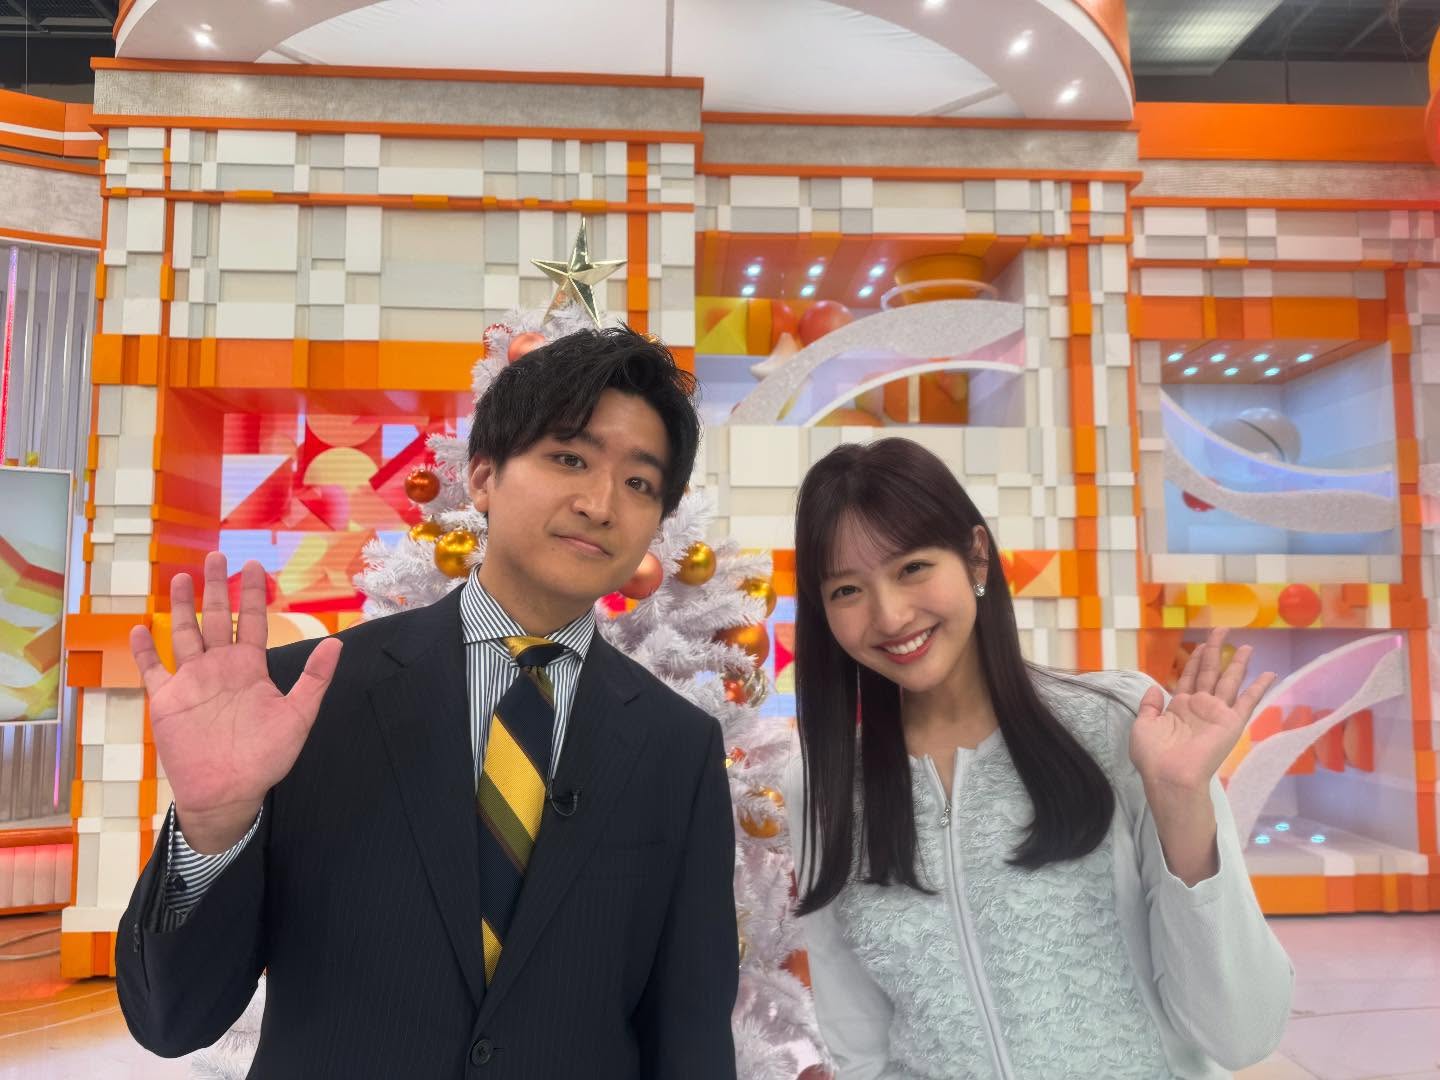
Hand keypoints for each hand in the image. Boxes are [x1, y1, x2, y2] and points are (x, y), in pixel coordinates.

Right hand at [129, 553, 341, 852]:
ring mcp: (192, 681)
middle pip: (216, 618)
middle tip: (215, 556)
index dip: (252, 595)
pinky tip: (140, 628)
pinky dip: (144, 650)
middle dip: (215, 588)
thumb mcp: (299, 715)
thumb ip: (315, 679)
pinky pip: (152, 669)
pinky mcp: (167, 700)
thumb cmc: (266, 757)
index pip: (251, 621)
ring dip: (181, 607)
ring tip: (179, 577)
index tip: (254, 567)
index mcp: (250, 667)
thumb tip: (337, 643)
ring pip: (184, 634)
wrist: (229, 791)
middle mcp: (220, 667)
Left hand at [1130, 628, 1275, 798]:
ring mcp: (1217, 714)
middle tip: (1222, 630)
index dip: (1196, 659)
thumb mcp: (1143, 725)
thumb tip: (1154, 688)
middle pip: (1210, 672)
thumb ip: (1149, 705)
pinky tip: (1270, 674)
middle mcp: (1200, 707)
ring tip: (1246, 646)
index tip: (1202, 642)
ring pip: (1229, 681)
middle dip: (1215, 650)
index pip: (1190, 676)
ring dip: (1237, 663)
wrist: (1169, 776)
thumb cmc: (1153, 755)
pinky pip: (1248, 702)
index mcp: (1179, 707)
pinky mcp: (1231, 723)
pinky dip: (1259, 688)